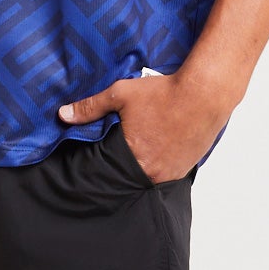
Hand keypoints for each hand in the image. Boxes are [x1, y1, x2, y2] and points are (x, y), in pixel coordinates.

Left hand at [56, 68, 233, 183]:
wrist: (206, 93)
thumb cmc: (164, 93)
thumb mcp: (121, 94)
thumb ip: (90, 107)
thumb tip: (63, 115)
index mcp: (133, 158)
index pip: (108, 172)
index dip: (102, 165)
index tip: (98, 159)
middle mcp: (152, 173)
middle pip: (128, 176)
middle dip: (122, 166)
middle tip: (120, 152)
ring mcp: (171, 173)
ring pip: (148, 176)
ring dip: (142, 166)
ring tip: (140, 150)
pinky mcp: (186, 168)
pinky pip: (166, 173)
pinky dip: (159, 164)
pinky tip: (157, 149)